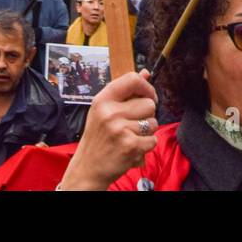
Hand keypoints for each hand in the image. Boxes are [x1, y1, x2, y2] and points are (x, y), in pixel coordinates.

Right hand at [57, 70, 157, 190]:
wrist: (88, 167)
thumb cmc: (98, 137)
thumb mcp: (104, 110)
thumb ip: (125, 92)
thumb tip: (146, 73)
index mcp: (103, 99)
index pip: (132, 79)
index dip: (146, 87)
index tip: (148, 96)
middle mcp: (110, 112)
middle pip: (149, 103)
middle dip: (146, 114)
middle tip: (133, 124)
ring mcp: (120, 129)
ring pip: (153, 122)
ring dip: (147, 131)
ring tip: (131, 136)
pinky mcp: (130, 146)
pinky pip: (153, 140)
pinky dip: (147, 145)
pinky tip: (133, 147)